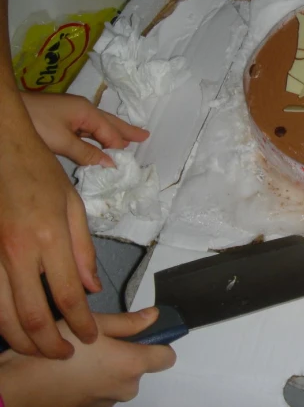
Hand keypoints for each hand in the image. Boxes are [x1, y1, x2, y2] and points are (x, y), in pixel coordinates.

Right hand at [0, 120, 99, 358]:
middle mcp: (18, 252)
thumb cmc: (40, 173)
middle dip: (49, 344)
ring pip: (2, 314)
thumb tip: (91, 287)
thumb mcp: (73, 206)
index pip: (69, 295)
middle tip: (64, 354)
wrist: (0, 152)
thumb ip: (82, 250)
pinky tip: (12, 326)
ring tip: (39, 349)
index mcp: (50, 238)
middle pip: (32, 315)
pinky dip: (0, 318)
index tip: (90, 335)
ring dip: (21, 340)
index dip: (80, 323)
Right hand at [0, 308, 175, 406]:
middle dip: (129, 354)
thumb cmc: (56, 353)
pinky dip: (96, 380)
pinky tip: (78, 370)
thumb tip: (152, 315)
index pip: (167, 356)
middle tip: (106, 340)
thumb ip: (129, 321)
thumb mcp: (94, 324)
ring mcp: (109, 402)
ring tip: (87, 355)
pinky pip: (104, 390)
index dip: (160, 343)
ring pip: (121, 379)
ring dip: (111, 367)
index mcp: (132, 365)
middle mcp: (125, 388)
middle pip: (141, 367)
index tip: (148, 334)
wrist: (20, 387)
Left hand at [21, 92, 149, 167]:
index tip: (126, 163)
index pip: (110, 132)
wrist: (8, 110)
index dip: (119, 147)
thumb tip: (111, 164)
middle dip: (127, 131)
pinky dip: (99, 134)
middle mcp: (83, 109)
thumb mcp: (62, 141)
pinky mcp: (62, 118)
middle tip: (146, 136)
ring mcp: (72, 112)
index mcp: (87, 112)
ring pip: (100, 124)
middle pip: (110, 122)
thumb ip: (87, 153)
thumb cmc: (35, 123)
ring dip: (114, 132)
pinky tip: (100, 140)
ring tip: (129, 138)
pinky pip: (88, 127)